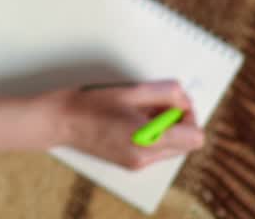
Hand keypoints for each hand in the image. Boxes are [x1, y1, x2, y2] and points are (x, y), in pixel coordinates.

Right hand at [0, 81, 203, 169]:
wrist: (60, 121)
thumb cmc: (90, 104)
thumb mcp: (132, 91)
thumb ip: (165, 92)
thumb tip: (183, 97)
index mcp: (147, 140)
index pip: (194, 137)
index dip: (190, 116)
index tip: (176, 103)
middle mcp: (145, 157)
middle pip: (186, 144)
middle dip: (178, 121)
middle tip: (159, 102)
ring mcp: (137, 163)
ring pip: (172, 147)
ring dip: (166, 127)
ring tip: (143, 109)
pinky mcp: (130, 162)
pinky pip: (156, 149)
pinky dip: (154, 134)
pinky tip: (135, 118)